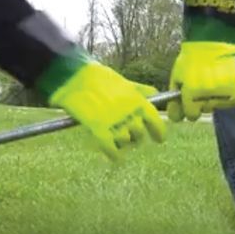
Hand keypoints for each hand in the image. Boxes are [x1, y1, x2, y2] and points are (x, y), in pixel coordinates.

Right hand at [44, 60, 166, 161]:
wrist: (75, 77)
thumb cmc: (98, 77)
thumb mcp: (125, 81)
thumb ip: (140, 90)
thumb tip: (155, 93)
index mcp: (138, 100)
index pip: (156, 122)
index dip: (159, 133)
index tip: (159, 139)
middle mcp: (129, 113)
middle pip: (140, 134)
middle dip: (137, 137)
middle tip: (130, 137)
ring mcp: (114, 122)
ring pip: (126, 142)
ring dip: (124, 144)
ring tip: (118, 141)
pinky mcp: (98, 129)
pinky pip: (111, 149)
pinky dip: (114, 155)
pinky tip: (114, 156)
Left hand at [166, 41, 234, 121]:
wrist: (213, 42)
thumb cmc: (192, 58)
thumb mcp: (177, 76)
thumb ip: (174, 98)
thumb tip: (175, 116)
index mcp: (191, 93)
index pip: (190, 115)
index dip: (188, 108)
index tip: (188, 101)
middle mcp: (207, 96)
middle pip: (203, 110)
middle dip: (200, 102)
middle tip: (200, 87)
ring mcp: (223, 94)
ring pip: (215, 106)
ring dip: (212, 98)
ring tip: (211, 81)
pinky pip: (229, 102)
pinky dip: (226, 96)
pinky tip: (221, 85)